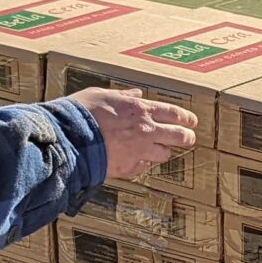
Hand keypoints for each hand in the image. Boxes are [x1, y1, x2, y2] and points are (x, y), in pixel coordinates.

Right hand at [68, 88, 196, 179]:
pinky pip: (143, 166)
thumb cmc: (82, 114)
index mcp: (141, 110)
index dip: (186, 118)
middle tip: (188, 138)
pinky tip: (134, 159)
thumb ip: (122, 95)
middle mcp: (146, 131)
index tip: (192, 121)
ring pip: (164, 154)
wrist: (69, 140)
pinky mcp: (128, 168)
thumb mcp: (102, 95)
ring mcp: (139, 151)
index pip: (174, 113)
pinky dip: (141, 163)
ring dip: (162, 151)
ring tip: (157, 149)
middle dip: (187, 137)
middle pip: (179, 136)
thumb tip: (135, 94)